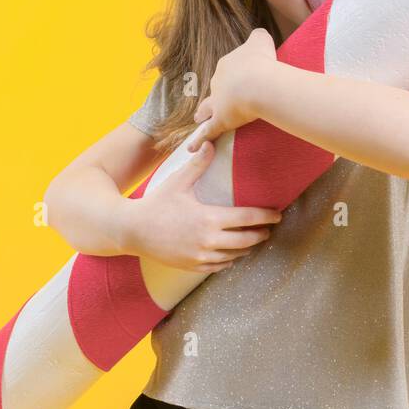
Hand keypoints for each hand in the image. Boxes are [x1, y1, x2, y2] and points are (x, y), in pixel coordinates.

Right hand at [122, 138, 282, 272]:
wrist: (131, 231)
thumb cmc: (155, 204)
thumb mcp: (177, 182)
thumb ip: (197, 165)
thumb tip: (209, 142)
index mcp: (209, 218)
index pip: (247, 218)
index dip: (266, 217)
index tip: (278, 215)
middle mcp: (208, 240)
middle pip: (247, 240)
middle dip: (261, 234)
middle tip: (269, 229)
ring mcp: (201, 256)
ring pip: (235, 255)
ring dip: (247, 248)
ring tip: (254, 240)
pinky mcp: (193, 266)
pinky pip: (219, 266)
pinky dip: (229, 260)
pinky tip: (232, 253)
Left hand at [186, 27, 277, 151]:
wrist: (258, 82)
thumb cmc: (262, 61)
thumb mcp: (261, 40)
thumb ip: (258, 37)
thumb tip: (259, 36)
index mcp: (227, 64)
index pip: (229, 69)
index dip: (238, 74)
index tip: (246, 77)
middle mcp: (218, 82)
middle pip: (217, 87)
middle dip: (220, 92)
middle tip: (225, 97)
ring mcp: (217, 102)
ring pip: (207, 108)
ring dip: (203, 113)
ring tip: (198, 118)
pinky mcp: (221, 120)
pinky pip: (209, 132)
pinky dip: (200, 140)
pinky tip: (191, 148)